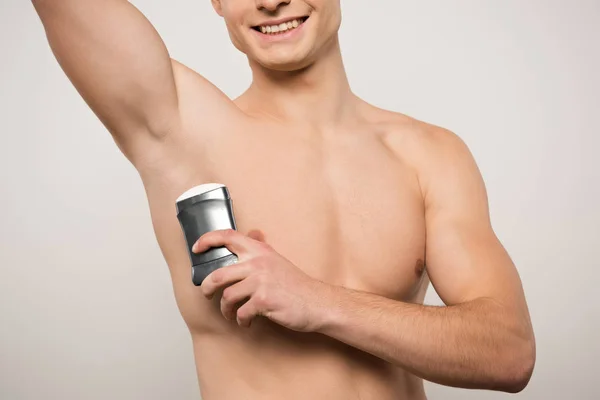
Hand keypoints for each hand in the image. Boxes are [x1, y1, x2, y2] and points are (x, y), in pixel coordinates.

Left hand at [192, 229, 329, 331]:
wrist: (317, 302)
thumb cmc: (296, 285)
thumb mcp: (277, 260)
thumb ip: (261, 249)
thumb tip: (250, 235)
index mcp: (260, 250)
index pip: (228, 236)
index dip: (207, 240)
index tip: (197, 248)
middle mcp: (258, 263)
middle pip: (218, 274)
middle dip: (206, 288)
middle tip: (207, 294)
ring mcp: (260, 281)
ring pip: (227, 296)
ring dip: (225, 310)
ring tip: (231, 314)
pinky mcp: (264, 300)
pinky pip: (241, 312)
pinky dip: (241, 320)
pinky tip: (247, 321)